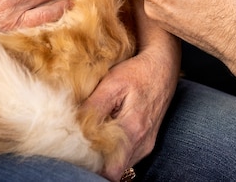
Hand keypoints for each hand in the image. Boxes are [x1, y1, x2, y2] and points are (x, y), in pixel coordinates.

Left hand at [82, 0, 179, 180]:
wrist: (163, 65)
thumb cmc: (137, 72)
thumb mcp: (111, 84)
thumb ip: (93, 108)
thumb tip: (72, 129)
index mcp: (133, 130)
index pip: (110, 170)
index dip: (92, 168)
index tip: (76, 156)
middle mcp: (143, 143)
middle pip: (115, 170)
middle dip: (96, 163)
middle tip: (79, 147)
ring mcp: (147, 144)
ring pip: (121, 164)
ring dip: (105, 157)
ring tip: (91, 139)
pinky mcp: (148, 140)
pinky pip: (128, 155)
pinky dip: (115, 150)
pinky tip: (106, 135)